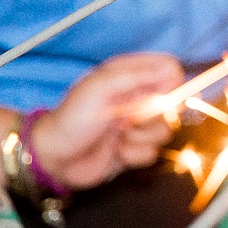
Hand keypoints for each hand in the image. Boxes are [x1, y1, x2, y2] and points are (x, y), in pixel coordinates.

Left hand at [29, 52, 183, 191]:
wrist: (54, 158)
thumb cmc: (73, 118)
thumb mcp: (101, 87)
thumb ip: (138, 76)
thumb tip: (173, 72)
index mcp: (129, 75)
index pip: (169, 69)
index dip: (171, 83)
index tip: (159, 96)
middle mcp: (137, 98)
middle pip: (173, 104)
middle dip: (153, 117)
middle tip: (128, 120)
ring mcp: (137, 125)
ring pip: (164, 131)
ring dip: (141, 138)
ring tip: (117, 137)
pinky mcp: (135, 148)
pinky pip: (153, 153)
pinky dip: (134, 155)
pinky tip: (116, 152)